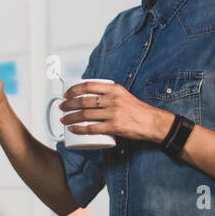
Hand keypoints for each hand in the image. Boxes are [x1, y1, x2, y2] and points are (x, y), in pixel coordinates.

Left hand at [59, 81, 173, 142]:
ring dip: (71, 117)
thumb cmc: (138, 110)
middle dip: (69, 104)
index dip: (74, 89)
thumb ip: (109, 95)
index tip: (67, 93)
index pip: (89, 86)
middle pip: (84, 101)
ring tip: (64, 119)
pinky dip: (80, 129)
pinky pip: (92, 128)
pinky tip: (73, 129)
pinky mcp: (115, 127)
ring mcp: (114, 113)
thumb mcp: (124, 95)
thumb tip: (91, 97)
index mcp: (115, 89)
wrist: (152, 122)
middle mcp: (113, 99)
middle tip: (62, 107)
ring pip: (86, 115)